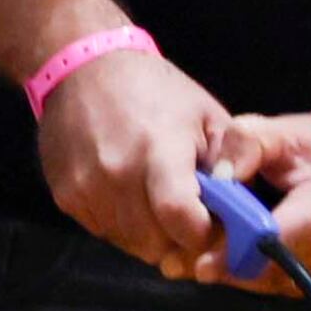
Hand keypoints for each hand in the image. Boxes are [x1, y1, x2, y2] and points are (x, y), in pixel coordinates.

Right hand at [36, 47, 235, 276]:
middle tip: (189, 215)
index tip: (212, 224)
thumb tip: (244, 209)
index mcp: (159, 149)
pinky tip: (129, 194)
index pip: (181, 220)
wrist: (84, 66)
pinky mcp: (65, 196)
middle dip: (180, 239)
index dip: (203, 234)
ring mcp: (86, 187)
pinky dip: (123, 224)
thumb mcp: (207, 115)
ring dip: (151, 235)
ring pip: (130, 244)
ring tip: (158, 200)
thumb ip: (233, 160)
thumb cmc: (155, 89)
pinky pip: (104, 232)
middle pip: (157, 244)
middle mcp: (118, 173)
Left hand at [206, 96, 310, 294]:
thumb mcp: (280, 130)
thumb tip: (217, 179)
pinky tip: (264, 245)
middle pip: (272, 270)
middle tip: (203, 250)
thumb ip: (244, 145)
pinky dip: (271, 271)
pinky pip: (292, 284)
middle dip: (234, 263)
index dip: (236, 254)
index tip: (202, 265)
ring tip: (235, 240)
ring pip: (277, 283)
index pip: (275, 243)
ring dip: (250, 268)